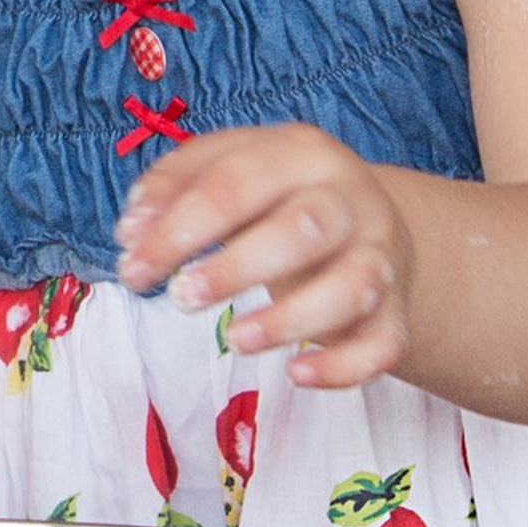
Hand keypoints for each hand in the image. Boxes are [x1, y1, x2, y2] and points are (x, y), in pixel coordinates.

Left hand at [116, 123, 413, 387]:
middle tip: (180, 297)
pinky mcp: (395, 312)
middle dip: (236, 267)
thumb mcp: (226, 170)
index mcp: (301, 152)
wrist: (366, 220)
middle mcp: (349, 200)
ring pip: (352, 288)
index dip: (178, 228)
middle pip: (304, 229)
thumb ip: (173, 188)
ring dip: (289, 320)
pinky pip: (383, 345)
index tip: (133, 267)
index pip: (236, 183)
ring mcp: (379, 256)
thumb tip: (132, 233)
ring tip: (235, 340)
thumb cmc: (276, 196)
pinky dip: (343, 367)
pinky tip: (297, 373)